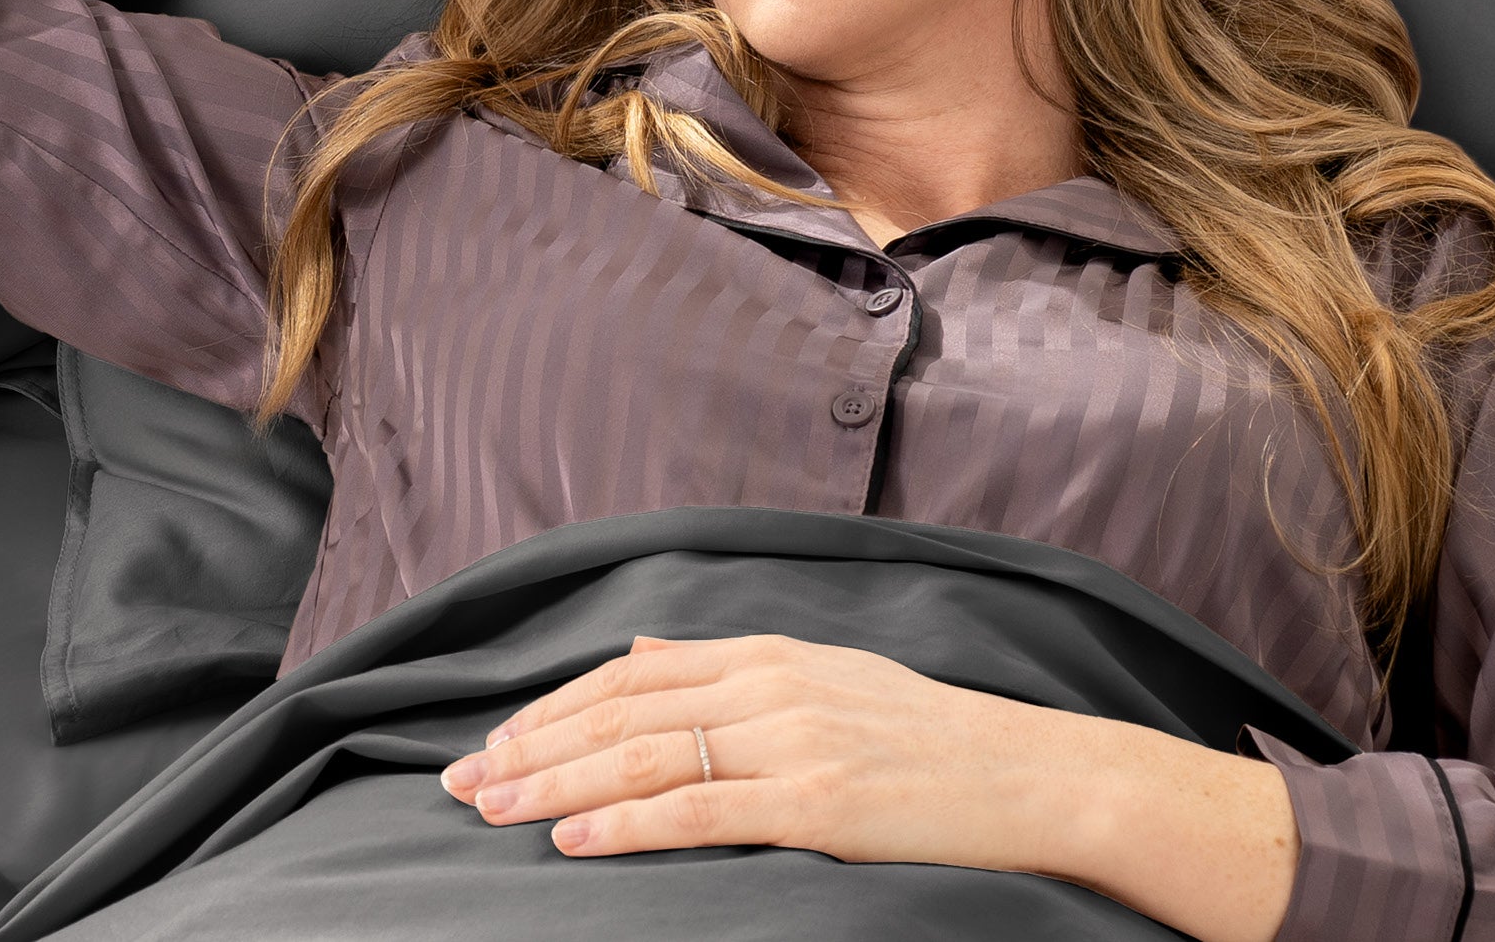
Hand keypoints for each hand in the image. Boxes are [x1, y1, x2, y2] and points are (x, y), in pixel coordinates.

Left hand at [436, 632, 1301, 941]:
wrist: (1035, 774)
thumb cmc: (932, 738)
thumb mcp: (829, 676)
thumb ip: (732, 666)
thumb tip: (639, 656)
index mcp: (773, 651)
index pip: (631, 675)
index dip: (552, 708)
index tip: (491, 741)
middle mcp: (773, 683)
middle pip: (621, 713)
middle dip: (531, 747)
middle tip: (459, 781)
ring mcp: (795, 740)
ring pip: (645, 758)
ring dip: (555, 787)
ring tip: (490, 810)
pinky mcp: (818, 801)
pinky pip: (700, 812)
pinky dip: (626, 826)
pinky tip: (574, 844)